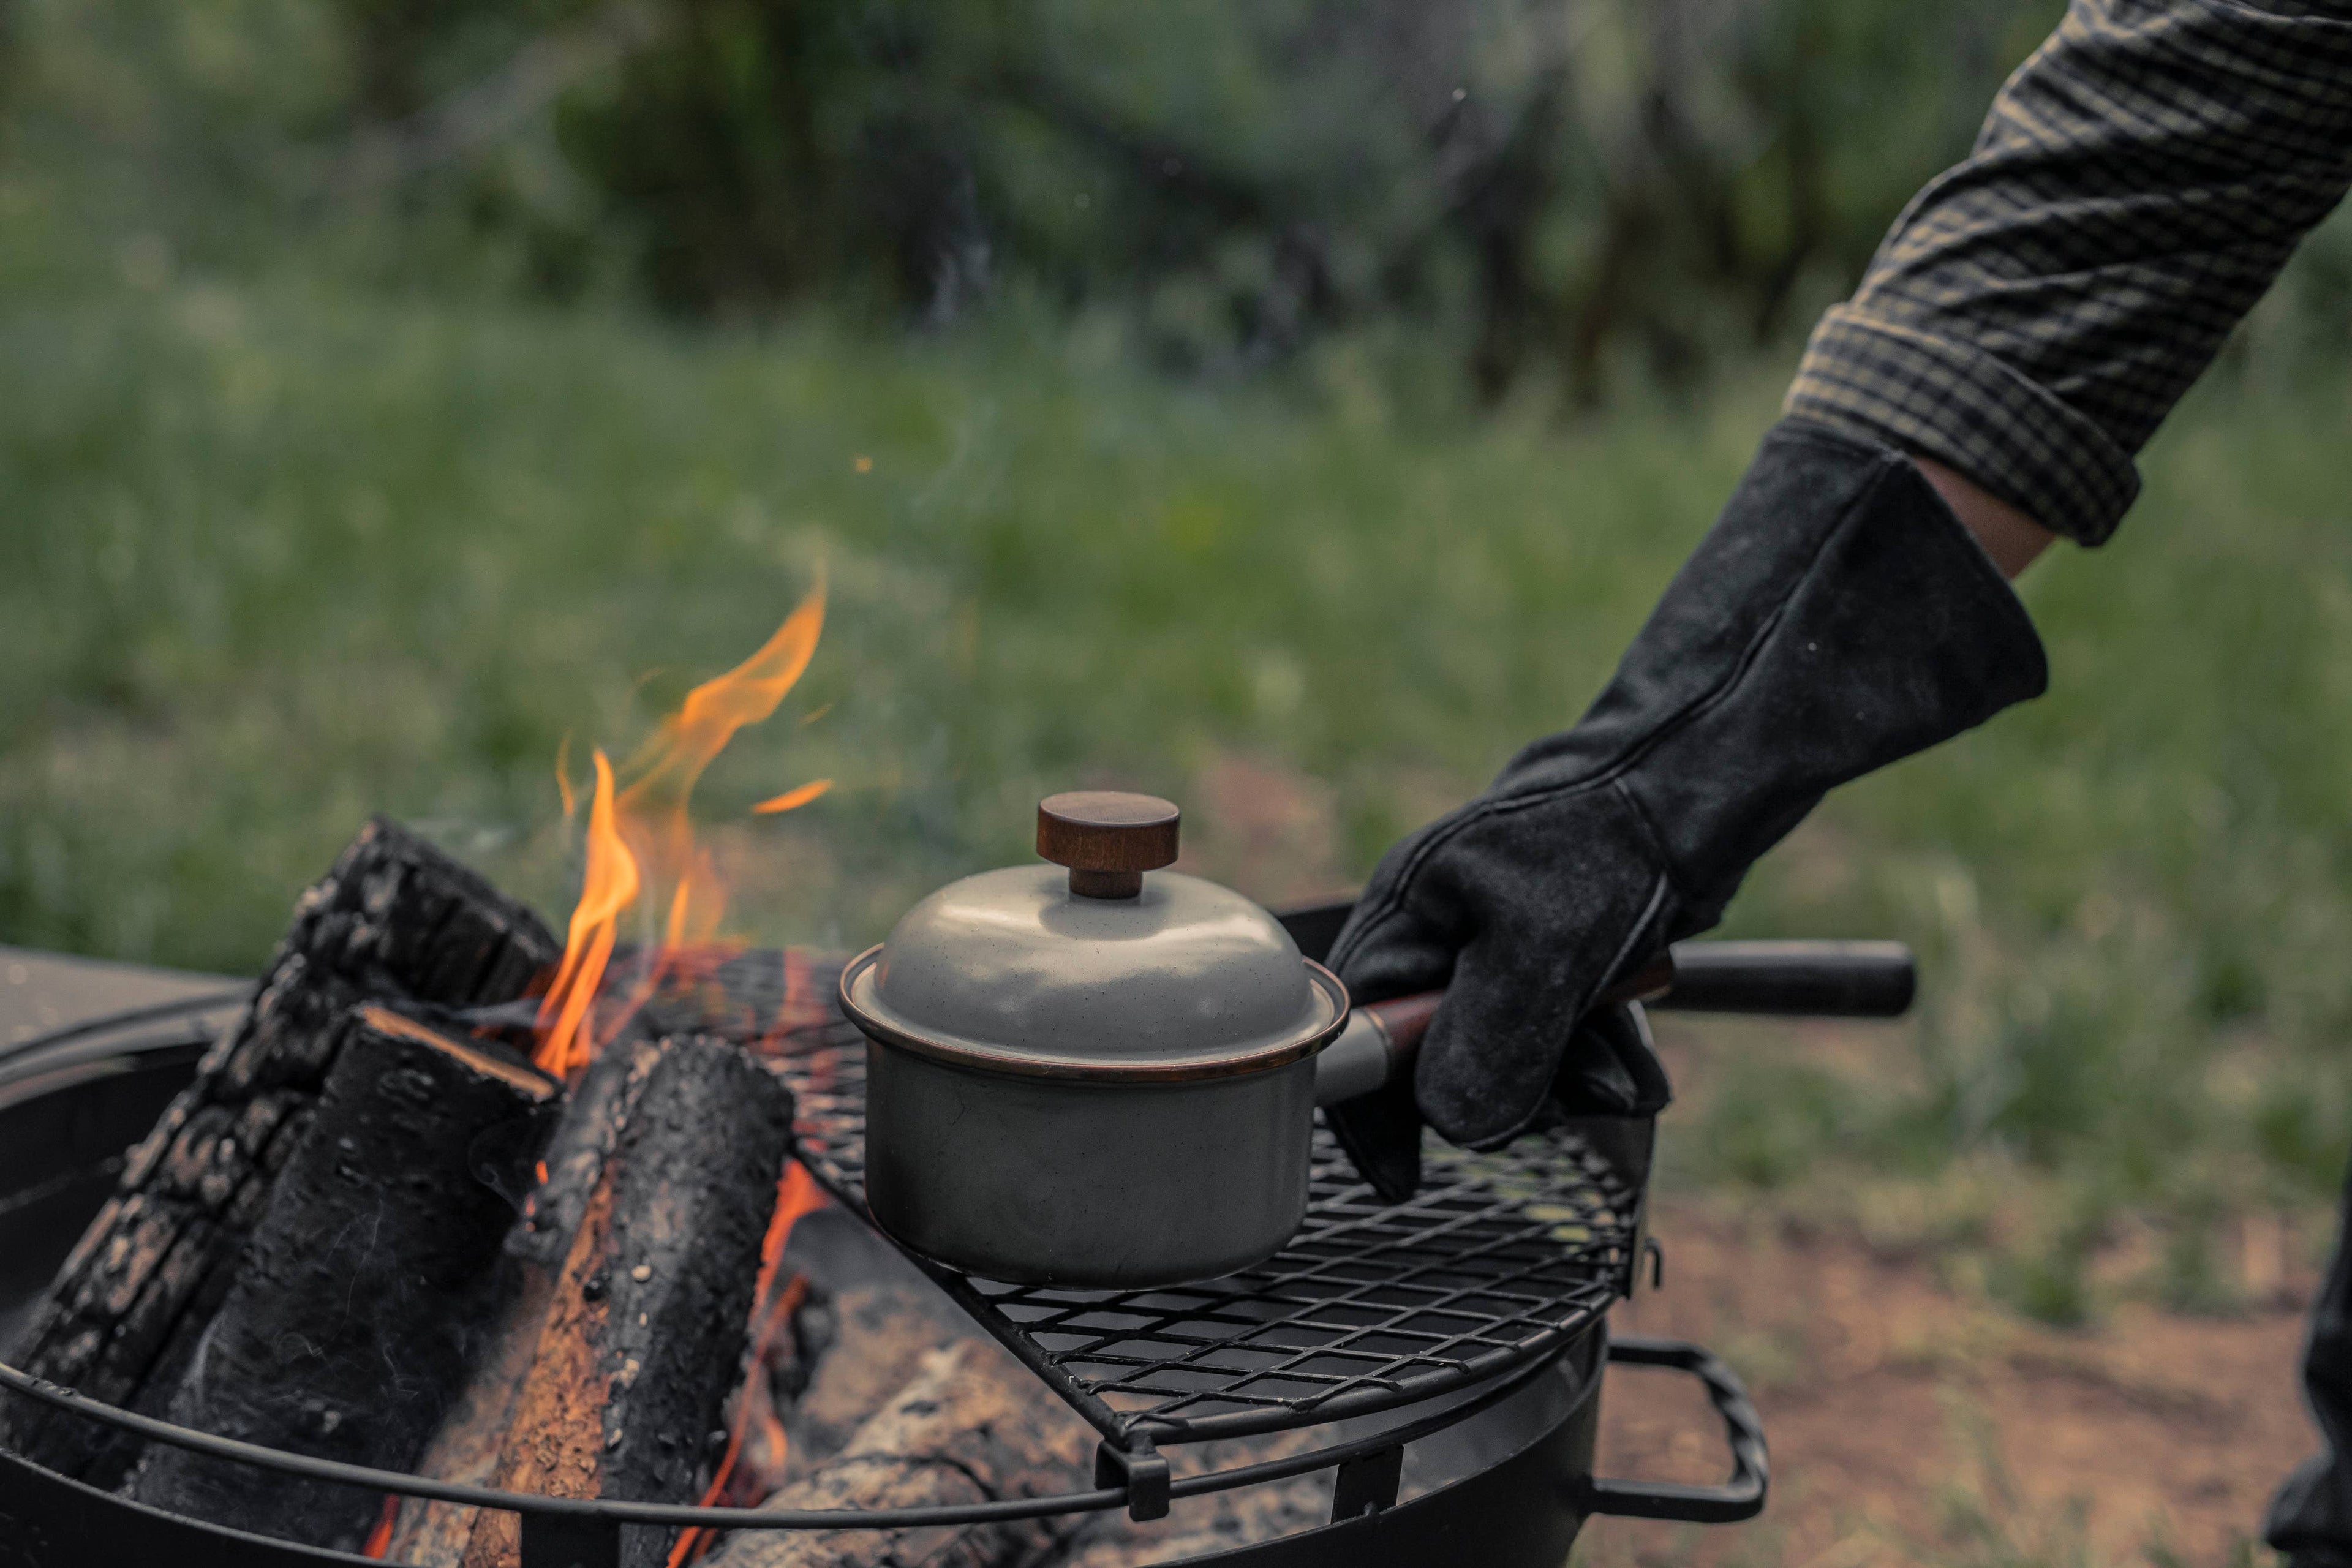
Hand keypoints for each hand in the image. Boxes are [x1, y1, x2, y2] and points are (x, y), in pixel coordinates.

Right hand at [1324, 420, 2046, 1199]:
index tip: (1404, 1183)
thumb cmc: (1607, 845)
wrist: (1693, 787)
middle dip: (1514, 1094)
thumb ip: (1488, 1044)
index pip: (1350, 1035)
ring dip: (1572, 1082)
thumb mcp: (1542, 952)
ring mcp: (1493, 951)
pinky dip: (1595, 1059)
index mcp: (1403, 917)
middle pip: (1436, 1063)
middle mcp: (1436, 936)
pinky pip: (1556, 1044)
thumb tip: (1452, 1128)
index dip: (1370, 1116)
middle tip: (1585, 1089)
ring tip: (1629, 1071)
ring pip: (1509, 1062)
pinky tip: (1636, 1058)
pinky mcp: (1549, 962)